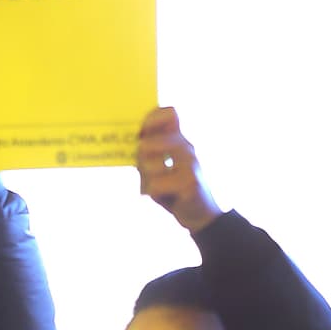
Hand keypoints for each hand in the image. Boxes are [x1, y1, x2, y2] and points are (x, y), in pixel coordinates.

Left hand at [137, 106, 223, 232]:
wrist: (198, 216)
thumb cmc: (172, 189)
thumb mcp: (155, 169)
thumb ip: (144, 154)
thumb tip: (132, 140)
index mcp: (177, 140)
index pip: (168, 113)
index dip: (150, 119)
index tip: (140, 136)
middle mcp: (186, 147)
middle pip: (146, 143)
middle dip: (139, 161)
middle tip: (147, 173)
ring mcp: (190, 163)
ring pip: (149, 165)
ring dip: (147, 180)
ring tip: (158, 186)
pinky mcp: (190, 182)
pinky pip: (155, 185)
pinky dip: (153, 193)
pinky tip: (166, 197)